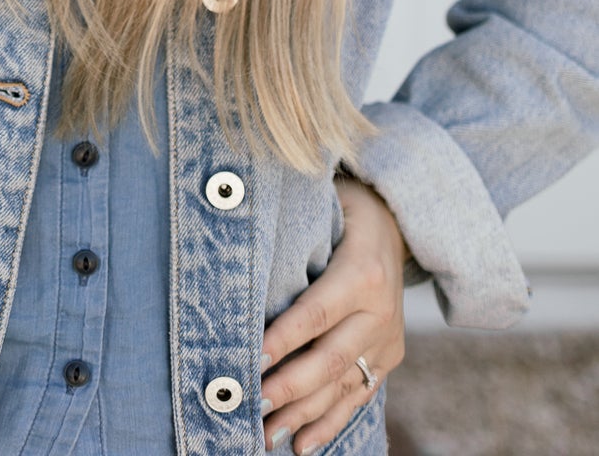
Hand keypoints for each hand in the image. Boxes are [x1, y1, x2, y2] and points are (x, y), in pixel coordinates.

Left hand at [258, 174, 406, 452]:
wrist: (400, 221)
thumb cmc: (344, 209)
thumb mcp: (325, 206)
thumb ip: (293, 234)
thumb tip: (237, 257)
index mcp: (363, 271)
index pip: (316, 313)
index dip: (283, 339)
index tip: (250, 359)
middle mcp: (381, 311)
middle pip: (330, 359)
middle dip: (290, 388)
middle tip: (253, 406)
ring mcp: (388, 339)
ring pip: (343, 385)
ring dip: (304, 415)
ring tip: (267, 435)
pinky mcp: (390, 357)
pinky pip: (358, 396)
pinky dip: (330, 423)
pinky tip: (302, 444)